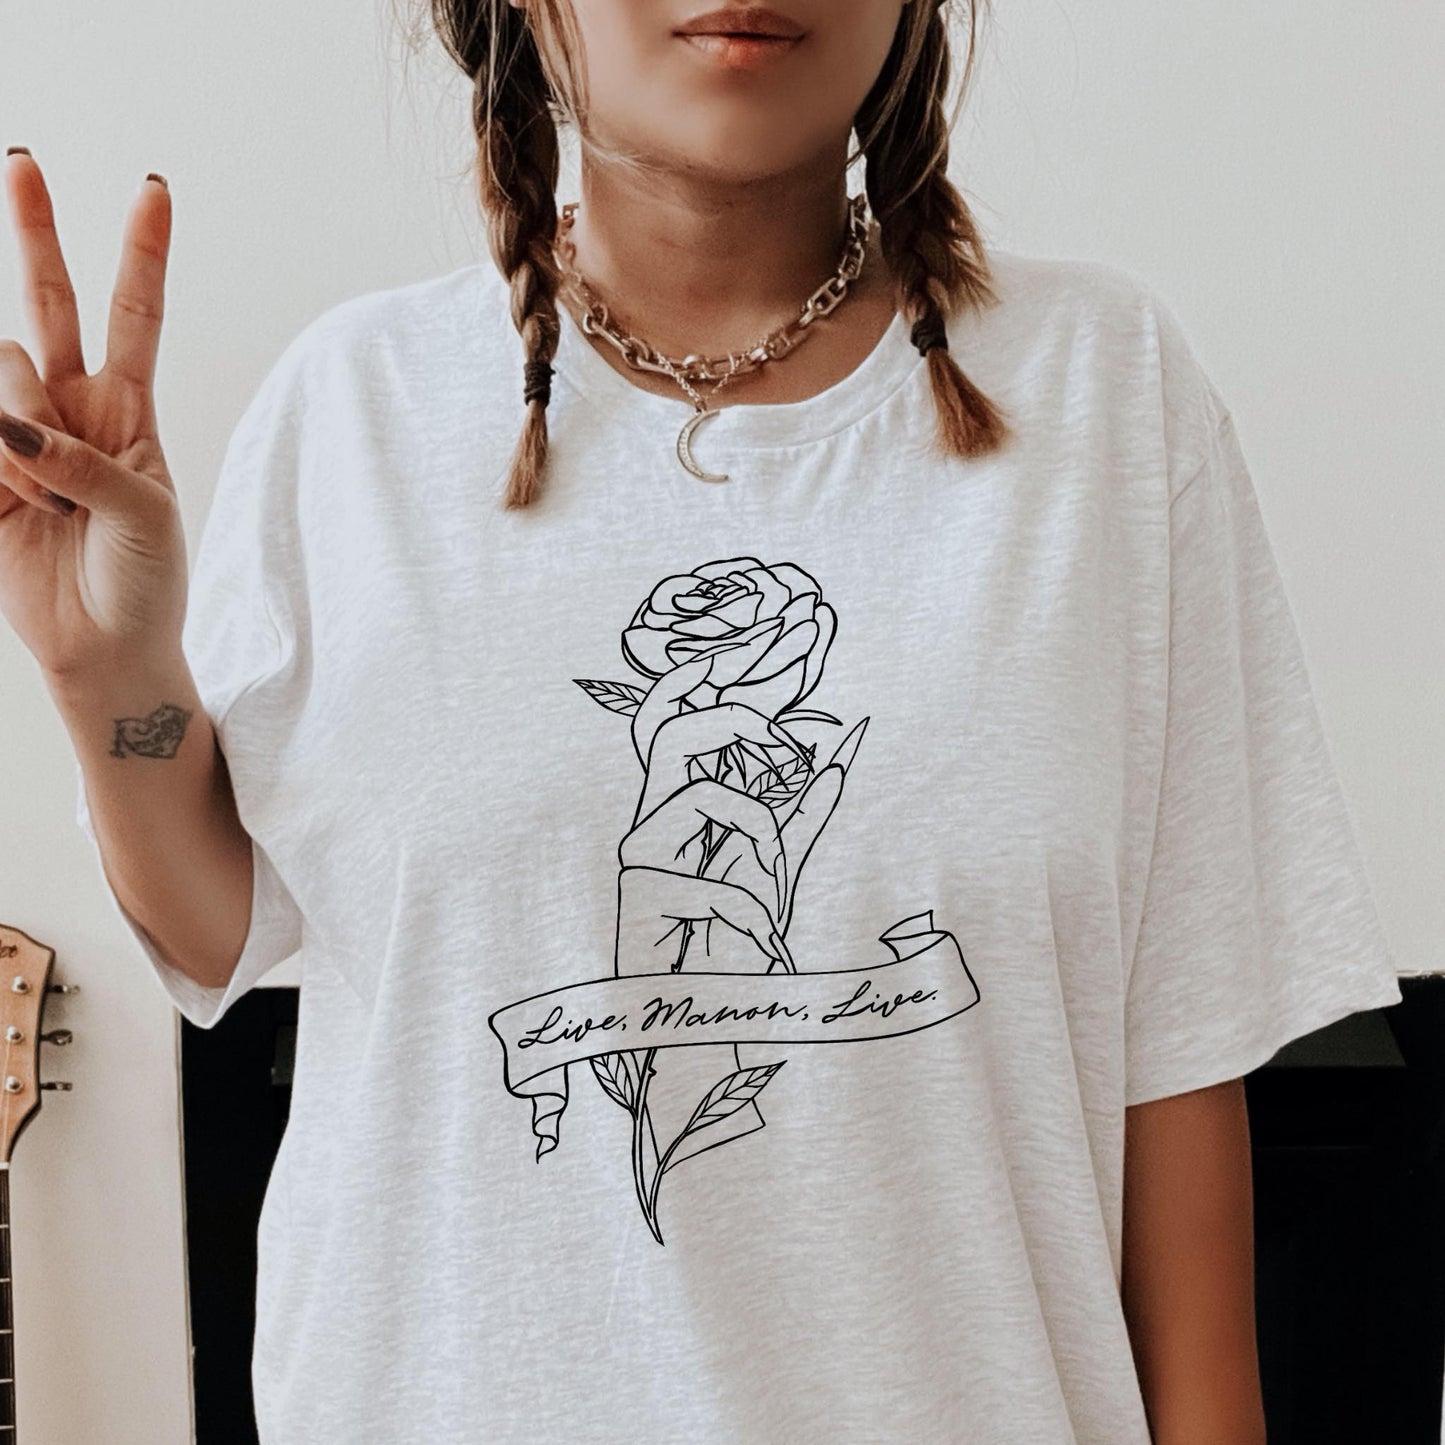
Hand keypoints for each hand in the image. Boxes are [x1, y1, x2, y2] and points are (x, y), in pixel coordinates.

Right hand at [0, 151, 186, 682]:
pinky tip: (18, 500)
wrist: (108, 649)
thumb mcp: (144, 519)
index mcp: (131, 414)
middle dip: (34, 234)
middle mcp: (73, 410)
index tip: (153, 189)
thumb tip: (12, 426)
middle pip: (48, 305)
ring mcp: (21, 436)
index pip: (136, 317)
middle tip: (21, 161)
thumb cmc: (147, 584)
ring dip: (21, 443)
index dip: (141, 253)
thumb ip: (85, 464)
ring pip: (0, 374)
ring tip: (50, 508)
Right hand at [614, 658, 864, 977]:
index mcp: (678, 803)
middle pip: (666, 730)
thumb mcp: (777, 867)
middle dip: (733, 721)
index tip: (752, 635)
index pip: (675, 718)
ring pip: (702, 797)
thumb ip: (804, 810)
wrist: (693, 1016)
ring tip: (772, 883)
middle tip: (788, 749)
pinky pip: (716, 883)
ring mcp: (637, 856)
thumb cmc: (728, 943)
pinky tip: (762, 943)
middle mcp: (649, 819)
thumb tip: (839, 751)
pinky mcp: (637, 898)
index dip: (698, 675)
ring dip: (759, 836)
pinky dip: (752, 911)